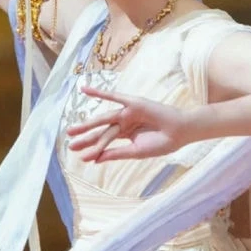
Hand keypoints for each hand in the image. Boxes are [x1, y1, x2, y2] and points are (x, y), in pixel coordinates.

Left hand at [66, 86, 189, 162]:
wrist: (180, 132)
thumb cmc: (162, 143)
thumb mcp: (135, 151)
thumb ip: (115, 154)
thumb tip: (95, 160)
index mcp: (126, 134)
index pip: (105, 142)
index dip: (93, 149)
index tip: (80, 157)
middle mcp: (124, 122)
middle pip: (101, 131)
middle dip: (86, 138)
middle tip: (70, 144)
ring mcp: (128, 112)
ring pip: (104, 120)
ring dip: (87, 124)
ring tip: (71, 130)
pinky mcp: (133, 103)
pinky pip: (113, 96)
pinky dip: (99, 93)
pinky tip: (84, 90)